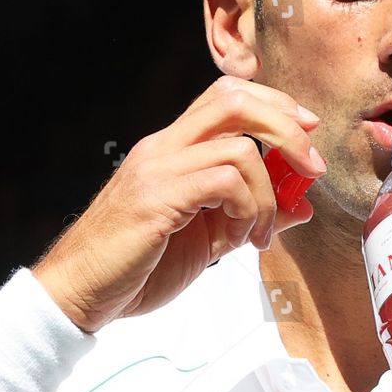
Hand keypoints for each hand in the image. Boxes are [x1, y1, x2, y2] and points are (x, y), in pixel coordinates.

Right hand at [32, 76, 324, 333]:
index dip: (275, 106)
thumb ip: (251, 216)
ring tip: (259, 233)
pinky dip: (248, 208)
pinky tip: (240, 238)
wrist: (79, 293)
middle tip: (311, 165)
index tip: (307, 134)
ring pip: (237, 147)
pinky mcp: (157, 198)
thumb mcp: (208, 241)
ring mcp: (158, 169)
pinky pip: (223, 181)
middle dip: (286, 127)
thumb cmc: (135, 268)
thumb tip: (300, 206)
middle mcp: (163, 148)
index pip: (227, 97)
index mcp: (172, 150)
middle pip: (235, 101)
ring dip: (267, 193)